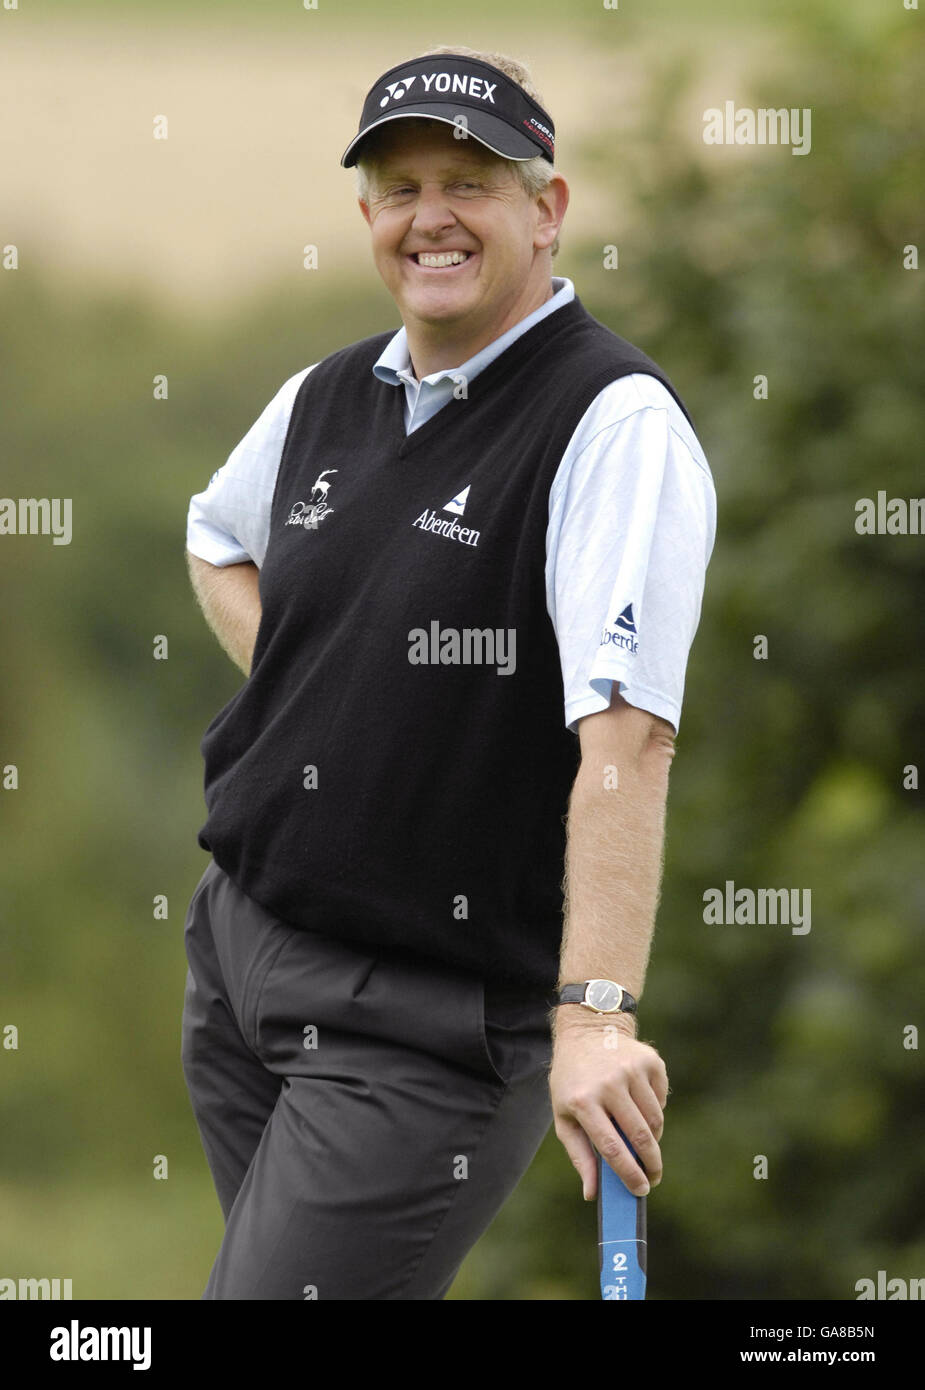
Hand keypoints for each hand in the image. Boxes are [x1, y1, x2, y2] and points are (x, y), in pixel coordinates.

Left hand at [548, 1013, 667, 1200]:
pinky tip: (639, 1104)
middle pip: (640, 1137)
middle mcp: (609, 1084)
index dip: (629, 1174)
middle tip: (653, 1177)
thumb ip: (579, 1155)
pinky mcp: (650, 1061)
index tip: (641, 1191)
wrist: (587, 1031)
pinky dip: (654, 1110)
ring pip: (655, 1121)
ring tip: (640, 1139)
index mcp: (583, 1101)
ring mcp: (631, 1070)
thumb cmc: (572, 1081)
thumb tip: (592, 1194)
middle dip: (651, 1164)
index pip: (611, 1148)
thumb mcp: (564, 1116)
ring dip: (652, 1138)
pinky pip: (661, 1100)